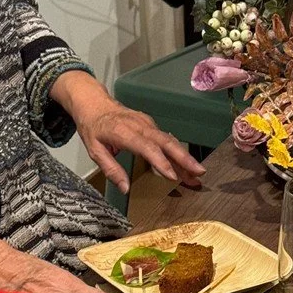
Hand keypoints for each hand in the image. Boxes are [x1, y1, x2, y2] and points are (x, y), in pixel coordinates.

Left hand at [51, 70, 204, 194]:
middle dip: (184, 158)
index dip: (160, 162)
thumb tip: (125, 188)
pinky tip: (185, 165)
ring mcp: (147, 123)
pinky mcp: (151, 124)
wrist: (94, 103)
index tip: (173, 176)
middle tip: (198, 173)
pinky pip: (166, 138)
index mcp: (123, 132)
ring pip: (170, 140)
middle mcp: (139, 125)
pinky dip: (177, 152)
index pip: (146, 147)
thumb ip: (111, 169)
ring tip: (196, 175)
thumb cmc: (93, 127)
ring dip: (184, 157)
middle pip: (165, 141)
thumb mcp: (94, 150)